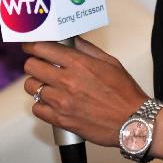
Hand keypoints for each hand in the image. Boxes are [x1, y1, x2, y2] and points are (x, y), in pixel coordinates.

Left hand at [23, 37, 148, 146]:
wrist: (132, 121)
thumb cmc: (124, 92)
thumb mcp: (110, 62)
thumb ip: (88, 49)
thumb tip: (73, 41)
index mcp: (80, 63)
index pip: (43, 49)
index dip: (33, 46)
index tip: (31, 46)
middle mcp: (67, 81)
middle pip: (31, 66)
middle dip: (34, 62)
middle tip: (40, 64)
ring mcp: (62, 101)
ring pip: (31, 87)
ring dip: (37, 83)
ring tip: (47, 84)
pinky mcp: (60, 120)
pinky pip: (36, 108)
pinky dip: (41, 104)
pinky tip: (52, 101)